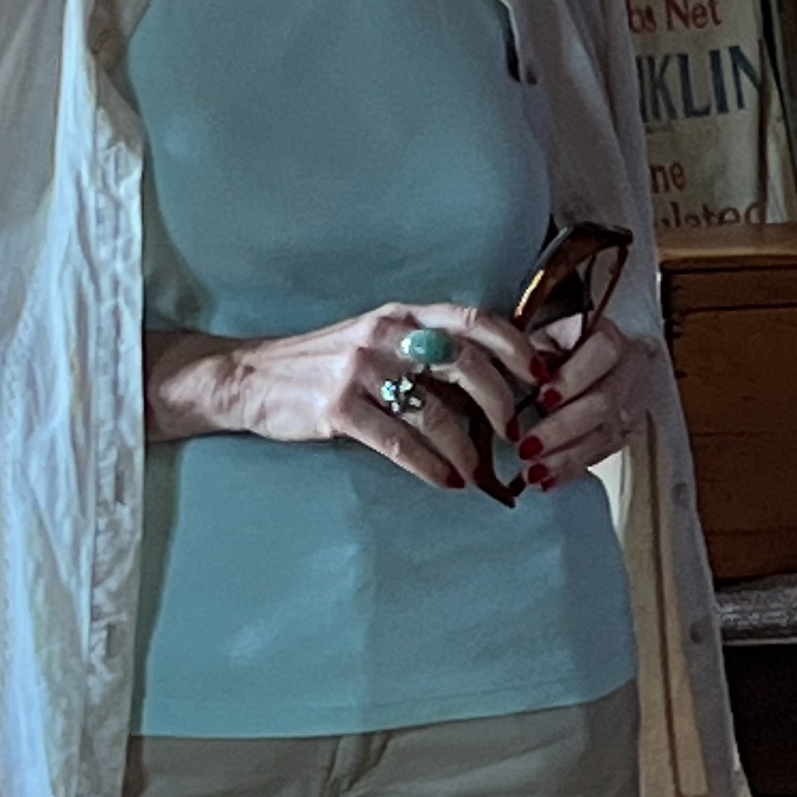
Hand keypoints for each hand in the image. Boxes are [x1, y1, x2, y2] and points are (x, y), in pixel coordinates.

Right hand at [146, 297, 555, 491]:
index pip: (475, 319)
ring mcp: (359, 369)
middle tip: (516, 435)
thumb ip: (428, 352)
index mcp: (403, 314)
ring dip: (467, 448)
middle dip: (502, 403)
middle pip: (466, 363)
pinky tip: (446, 482)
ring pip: (435, 410)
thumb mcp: (379, 340)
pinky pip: (398, 441)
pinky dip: (430, 466)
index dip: (517, 347)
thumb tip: (495, 382)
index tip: (544, 377)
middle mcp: (386, 334)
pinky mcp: (337, 408)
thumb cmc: (326, 364)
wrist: (252, 378)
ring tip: (479, 473)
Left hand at [507, 304, 654, 492]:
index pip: (602, 354)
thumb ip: (531, 353)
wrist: (596, 364)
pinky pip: (600, 455)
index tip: (542, 398)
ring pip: (604, 434)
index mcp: (608, 337)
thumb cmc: (559, 349)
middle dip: (562, 428)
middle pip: (604, 401)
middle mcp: (628, 370)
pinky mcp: (624, 433)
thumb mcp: (544, 338)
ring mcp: (630, 404)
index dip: (573, 377)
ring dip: (565, 457)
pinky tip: (547, 482)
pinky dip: (571, 470)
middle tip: (526, 447)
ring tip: (531, 473)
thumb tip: (513, 377)